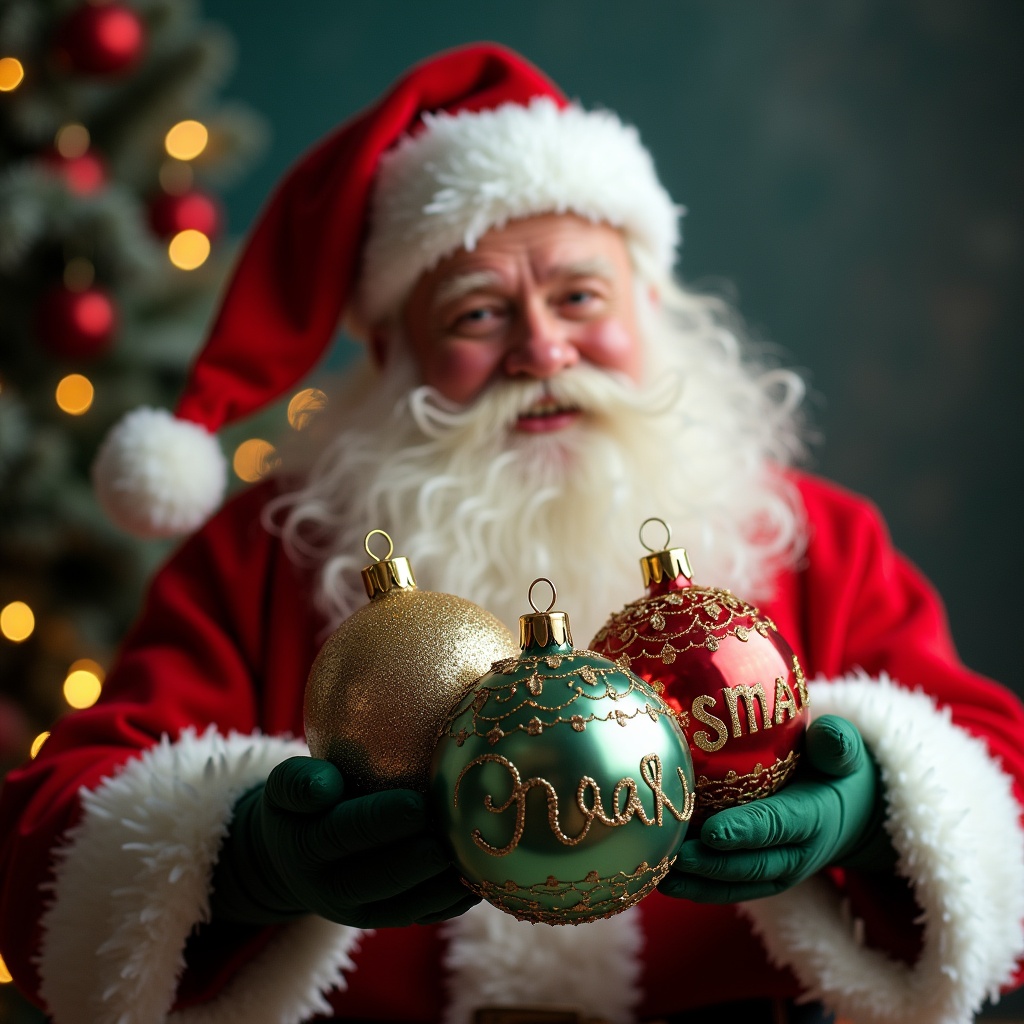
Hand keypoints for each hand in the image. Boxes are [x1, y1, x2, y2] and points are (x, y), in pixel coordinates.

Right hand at [210, 756, 477, 927]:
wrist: (293, 859)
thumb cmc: (301, 805)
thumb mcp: (285, 788)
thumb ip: (298, 781)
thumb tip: (324, 784)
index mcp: (304, 848)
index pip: (343, 833)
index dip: (381, 821)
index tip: (416, 805)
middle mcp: (330, 889)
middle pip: (380, 878)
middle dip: (420, 858)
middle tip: (456, 834)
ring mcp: (361, 911)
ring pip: (406, 906)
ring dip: (443, 884)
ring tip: (479, 856)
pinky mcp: (387, 918)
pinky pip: (423, 915)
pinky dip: (453, 900)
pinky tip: (483, 877)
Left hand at [660, 714, 890, 902]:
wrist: (849, 813)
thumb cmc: (834, 771)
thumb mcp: (842, 751)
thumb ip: (836, 742)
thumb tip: (827, 732)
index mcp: (814, 817)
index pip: (778, 824)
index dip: (745, 830)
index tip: (712, 832)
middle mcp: (796, 853)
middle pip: (751, 863)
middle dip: (710, 862)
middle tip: (672, 855)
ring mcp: (777, 871)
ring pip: (735, 883)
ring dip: (696, 882)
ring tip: (658, 873)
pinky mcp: (760, 879)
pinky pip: (728, 889)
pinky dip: (697, 888)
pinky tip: (661, 878)